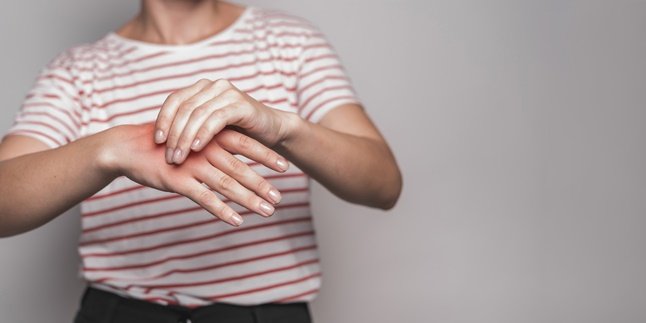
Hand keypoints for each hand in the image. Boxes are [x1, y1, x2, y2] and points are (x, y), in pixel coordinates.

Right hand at [100, 123, 288, 225]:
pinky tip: (237, 221)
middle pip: (241, 167)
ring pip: (227, 184)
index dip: (266, 155)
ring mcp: (192, 165)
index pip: (245, 144)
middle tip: (280, 197)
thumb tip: (236, 150)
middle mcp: (205, 149)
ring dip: (249, 199)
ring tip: (267, 211)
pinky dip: (222, 210)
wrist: (129, 147)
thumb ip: (214, 141)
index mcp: (211, 135)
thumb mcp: (193, 136)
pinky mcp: (178, 180)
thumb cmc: (165, 143)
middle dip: (262, 183)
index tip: (285, 166)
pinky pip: (204, 198)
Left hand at [153, 79, 293, 163]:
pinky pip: (216, 118)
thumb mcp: (208, 130)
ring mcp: (228, 92)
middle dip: (173, 134)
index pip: (174, 100)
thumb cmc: (237, 134)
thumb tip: (159, 143)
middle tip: (169, 156)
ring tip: (179, 157)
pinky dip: (204, 133)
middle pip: (184, 108)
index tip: (156, 142)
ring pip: (198, 114)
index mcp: (202, 88)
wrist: (271, 132)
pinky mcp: (240, 104)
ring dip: (186, 138)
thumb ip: (188, 128)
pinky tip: (197, 148)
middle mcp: (213, 86)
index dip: (163, 120)